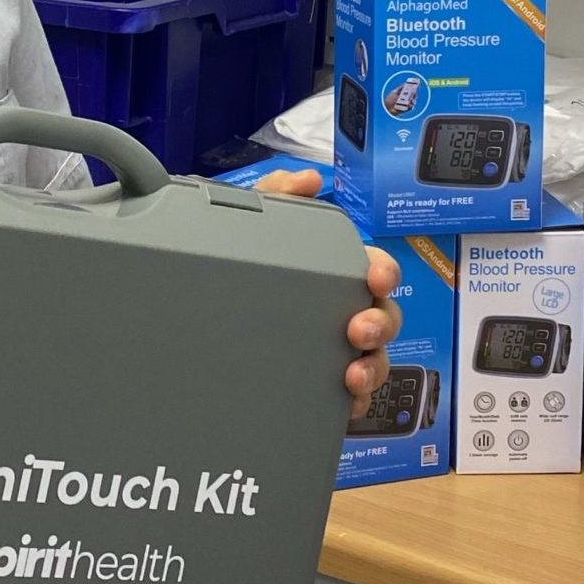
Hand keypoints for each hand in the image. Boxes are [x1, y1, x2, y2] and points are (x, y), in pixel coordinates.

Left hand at [251, 168, 401, 417]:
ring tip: (353, 374)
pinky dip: (357, 402)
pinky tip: (346, 403)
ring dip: (373, 367)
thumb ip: (276, 195)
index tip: (377, 278)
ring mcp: (339, 352)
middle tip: (359, 328)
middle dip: (381, 323)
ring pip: (377, 361)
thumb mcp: (252, 226)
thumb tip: (308, 180)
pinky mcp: (326, 387)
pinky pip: (355, 398)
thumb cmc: (241, 273)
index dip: (384, 271)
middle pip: (385, 318)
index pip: (376, 269)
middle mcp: (344, 312)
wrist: (198, 330)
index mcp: (336, 274)